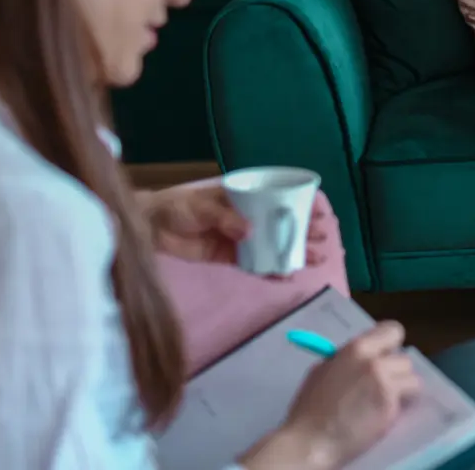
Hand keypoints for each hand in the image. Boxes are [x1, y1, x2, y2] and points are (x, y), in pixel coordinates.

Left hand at [145, 183, 331, 267]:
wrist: (151, 229)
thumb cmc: (177, 207)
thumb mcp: (200, 206)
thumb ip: (224, 217)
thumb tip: (249, 232)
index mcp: (244, 196)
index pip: (277, 197)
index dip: (299, 203)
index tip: (319, 209)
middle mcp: (247, 216)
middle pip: (280, 223)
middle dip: (302, 230)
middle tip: (322, 239)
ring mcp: (240, 238)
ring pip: (272, 245)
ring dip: (292, 252)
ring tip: (313, 259)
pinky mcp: (230, 257)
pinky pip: (254, 264)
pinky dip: (269, 271)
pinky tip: (285, 277)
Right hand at [243, 322, 420, 469]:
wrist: (311, 440)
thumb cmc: (311, 407)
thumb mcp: (324, 370)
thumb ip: (348, 358)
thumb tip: (367, 355)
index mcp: (357, 348)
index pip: (393, 331)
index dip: (392, 344)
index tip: (387, 354)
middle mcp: (375, 363)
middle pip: (405, 358)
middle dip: (397, 371)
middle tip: (384, 383)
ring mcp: (385, 385)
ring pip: (412, 380)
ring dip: (403, 389)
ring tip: (385, 400)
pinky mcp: (391, 407)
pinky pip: (407, 401)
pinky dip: (399, 407)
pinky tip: (382, 413)